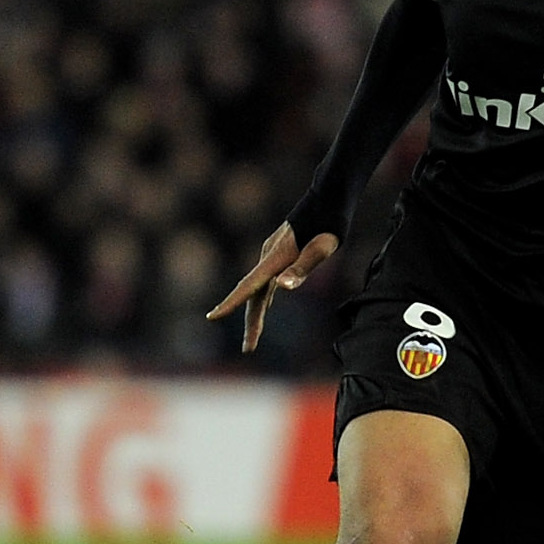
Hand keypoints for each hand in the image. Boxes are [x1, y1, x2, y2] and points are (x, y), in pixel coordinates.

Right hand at [209, 222, 340, 352]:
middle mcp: (269, 256)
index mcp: (276, 257)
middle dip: (250, 322)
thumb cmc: (330, 222)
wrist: (330, 195)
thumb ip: (302, 268)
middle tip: (248, 349)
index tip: (213, 316)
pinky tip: (261, 309)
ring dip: (254, 314)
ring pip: (258, 289)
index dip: (231, 302)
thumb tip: (282, 288)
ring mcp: (271, 254)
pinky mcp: (278, 252)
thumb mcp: (323, 248)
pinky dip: (261, 298)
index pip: (250, 285)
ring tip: (252, 340)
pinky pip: (265, 281)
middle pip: (252, 294)